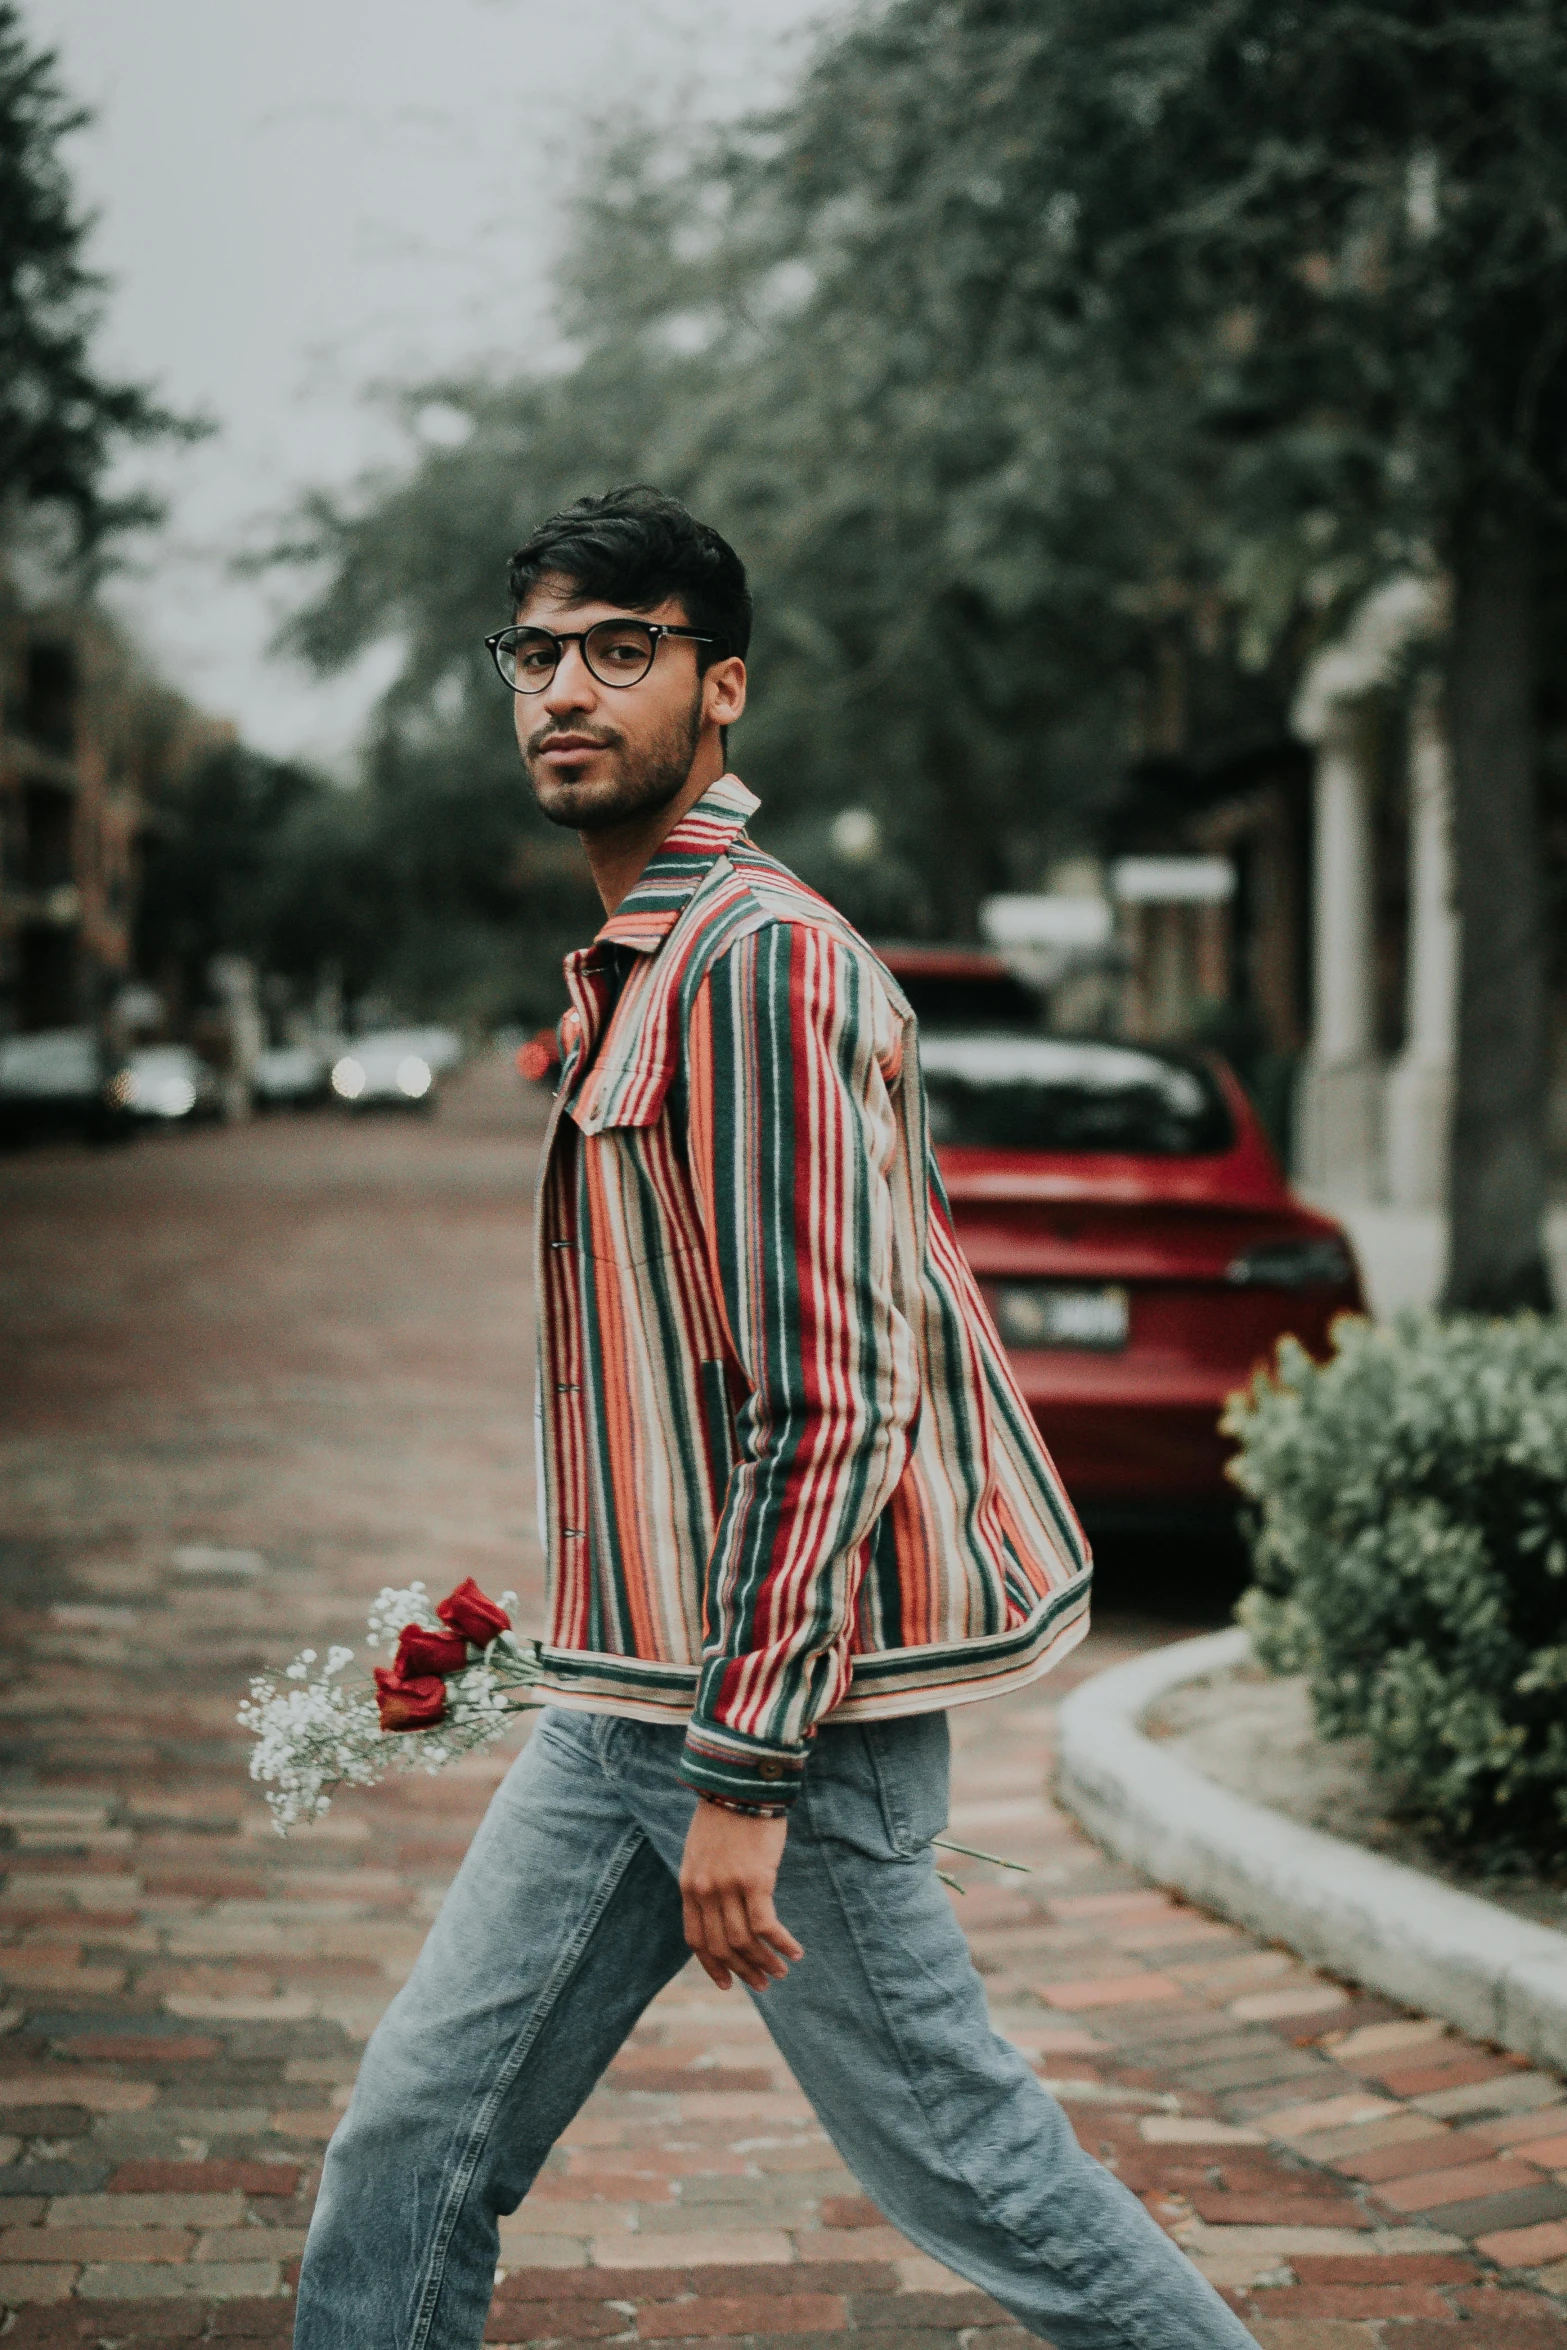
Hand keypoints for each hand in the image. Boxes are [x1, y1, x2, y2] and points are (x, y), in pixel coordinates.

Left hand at [679, 1800, 803, 1991]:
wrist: (740, 1782)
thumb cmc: (725, 1813)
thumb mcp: (701, 1851)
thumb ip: (705, 1881)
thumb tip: (720, 1910)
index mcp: (689, 1885)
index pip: (696, 1940)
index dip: (712, 1966)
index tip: (728, 1983)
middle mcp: (705, 1891)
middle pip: (722, 1946)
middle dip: (744, 1971)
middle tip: (763, 1984)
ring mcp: (728, 1887)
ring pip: (744, 1941)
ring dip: (764, 1962)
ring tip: (781, 1971)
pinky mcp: (755, 1879)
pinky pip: (766, 1925)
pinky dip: (781, 1943)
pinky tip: (795, 1951)